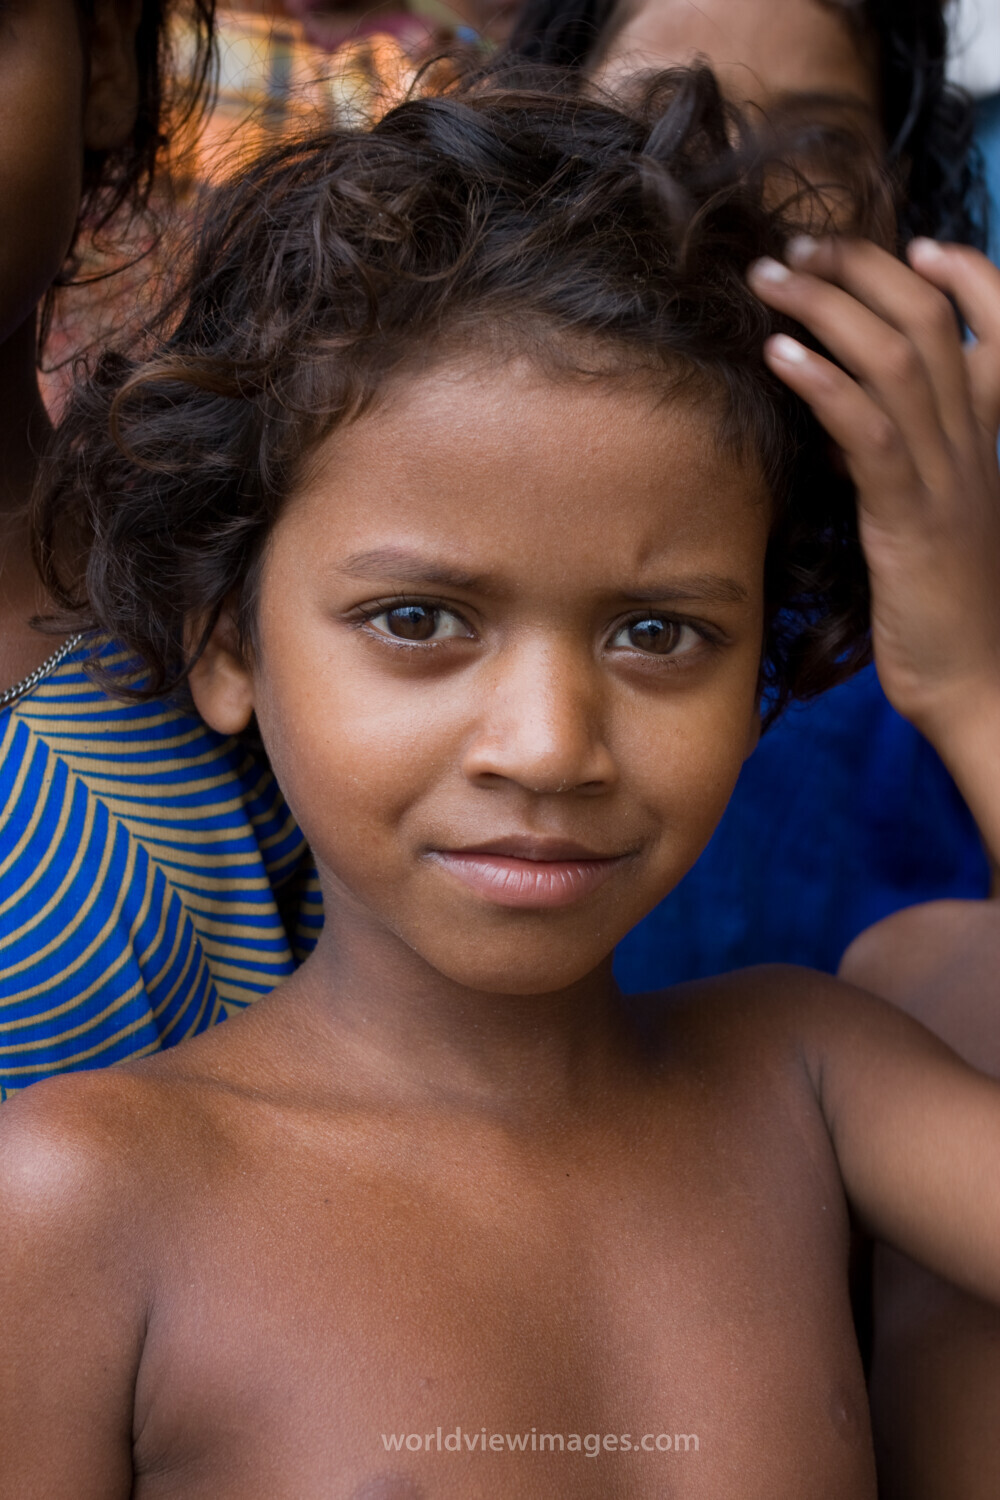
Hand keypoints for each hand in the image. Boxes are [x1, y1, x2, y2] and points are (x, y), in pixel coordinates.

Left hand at [747, 237, 999, 752]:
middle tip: (801, 246)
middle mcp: (974, 445)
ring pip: (899, 359)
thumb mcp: (928, 523)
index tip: (914, 245)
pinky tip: (780, 355)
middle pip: (931, 323)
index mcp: (986, 442)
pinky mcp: (911, 518)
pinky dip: (824, 383)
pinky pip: (870, 431)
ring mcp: (948, 478)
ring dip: (829, 307)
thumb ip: (900, 464)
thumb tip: (843, 421)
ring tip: (773, 278)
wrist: (981, 685)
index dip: (965, 275)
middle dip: (864, 270)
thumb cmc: (947, 612)